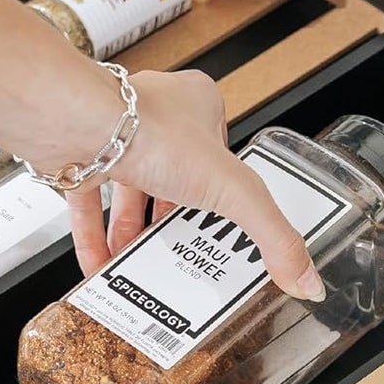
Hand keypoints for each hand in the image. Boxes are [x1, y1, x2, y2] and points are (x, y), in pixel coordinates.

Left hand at [66, 69, 325, 299]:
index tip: (227, 227)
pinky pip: (89, 203)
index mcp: (198, 105)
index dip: (225, 192)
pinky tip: (102, 268)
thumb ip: (272, 236)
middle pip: (173, 179)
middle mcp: (154, 116)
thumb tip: (306, 278)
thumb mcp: (233, 190)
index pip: (221, 153)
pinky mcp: (78, 155)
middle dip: (175, 222)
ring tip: (144, 270)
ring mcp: (113, 135)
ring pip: (129, 192)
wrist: (77, 125)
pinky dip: (95, 238)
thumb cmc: (150, 132)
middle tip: (185, 255)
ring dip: (135, 235)